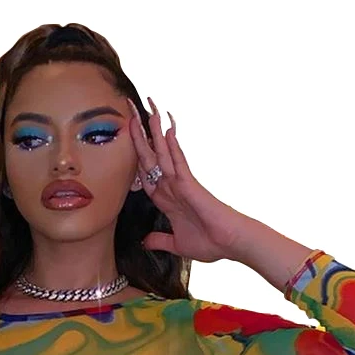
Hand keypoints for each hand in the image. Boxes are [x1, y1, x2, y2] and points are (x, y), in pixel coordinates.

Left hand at [128, 97, 245, 262]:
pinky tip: (167, 130)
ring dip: (153, 132)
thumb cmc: (210, 243)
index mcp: (166, 199)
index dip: (133, 157)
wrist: (230, 244)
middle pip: (149, 157)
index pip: (144, 173)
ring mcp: (180, 183)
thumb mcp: (176, 244)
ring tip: (146, 110)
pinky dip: (172, 146)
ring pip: (162, 153)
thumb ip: (160, 240)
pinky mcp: (190, 184)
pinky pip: (178, 162)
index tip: (125, 142)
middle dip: (138, 135)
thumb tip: (145, 242)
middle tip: (130, 110)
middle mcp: (171, 187)